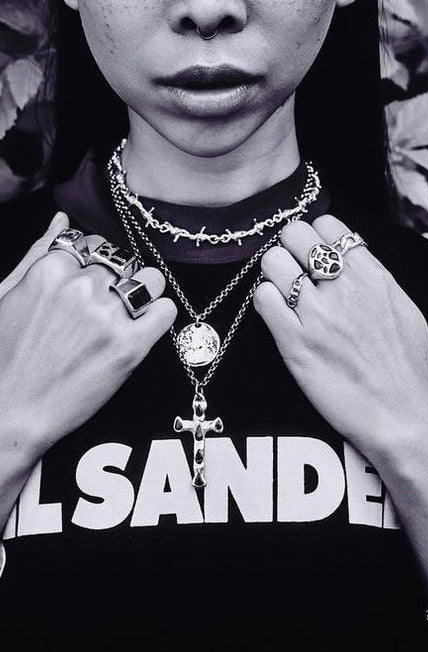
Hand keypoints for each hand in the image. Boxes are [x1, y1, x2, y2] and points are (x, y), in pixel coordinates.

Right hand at [0, 212, 176, 464]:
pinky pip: (166, 311)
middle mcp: (82, 288)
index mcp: (50, 270)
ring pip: (151, 280)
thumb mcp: (7, 294)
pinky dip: (159, 316)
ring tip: (128, 313)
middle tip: (105, 306)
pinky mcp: (130, 346)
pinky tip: (142, 328)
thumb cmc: (4, 356)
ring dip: (144, 292)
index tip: (92, 282)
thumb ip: (38, 253)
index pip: (92, 243)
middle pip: (123, 261)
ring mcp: (108, 316)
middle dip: (116, 279)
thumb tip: (62, 220)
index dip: (95, 263)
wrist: (11, 411)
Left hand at [254, 214, 427, 474]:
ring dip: (274, 274)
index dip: (314, 235)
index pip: (328, 224)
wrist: (401, 414)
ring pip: (273, 262)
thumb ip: (375, 278)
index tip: (312, 252)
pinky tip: (278, 315)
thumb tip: (351, 258)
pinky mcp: (295, 344)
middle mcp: (343, 288)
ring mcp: (317, 314)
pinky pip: (263, 299)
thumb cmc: (406, 368)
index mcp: (372, 276)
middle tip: (292, 269)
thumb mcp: (403, 309)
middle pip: (294, 234)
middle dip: (289, 247)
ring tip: (284, 294)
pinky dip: (265, 301)